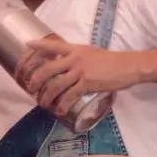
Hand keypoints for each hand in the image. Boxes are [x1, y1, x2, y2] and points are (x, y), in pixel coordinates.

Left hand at [15, 37, 140, 115]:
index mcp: (75, 49)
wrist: (128, 66)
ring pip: (56, 85)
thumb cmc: (111, 61)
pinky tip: (59, 111)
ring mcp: (80, 71)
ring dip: (47, 96)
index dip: (40, 45)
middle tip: (30, 88)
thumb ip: (78, 57)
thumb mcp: (91, 53)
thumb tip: (67, 65)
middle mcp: (75, 58)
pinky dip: (62, 105)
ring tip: (43, 104)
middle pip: (49, 69)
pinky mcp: (87, 83)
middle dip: (36, 80)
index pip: (54, 45)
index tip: (28, 45)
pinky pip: (70, 96)